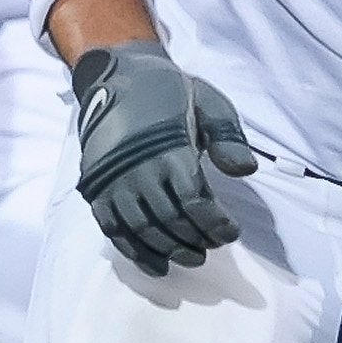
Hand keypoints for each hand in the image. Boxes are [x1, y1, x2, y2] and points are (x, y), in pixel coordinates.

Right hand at [71, 42, 257, 275]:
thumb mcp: (207, 102)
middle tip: (212, 247)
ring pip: (141, 230)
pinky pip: (113, 230)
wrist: (116, 77)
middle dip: (195, 240)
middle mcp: (135, 169)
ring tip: (192, 257)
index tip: (231, 232)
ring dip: (169, 250)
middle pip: (169, 220)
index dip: (214, 224)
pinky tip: (156, 265)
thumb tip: (246, 170)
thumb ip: (228, 136)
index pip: (193, 201)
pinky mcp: (95, 188)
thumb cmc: (168, 92)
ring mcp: (111, 181)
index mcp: (167, 148)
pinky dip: (134, 252)